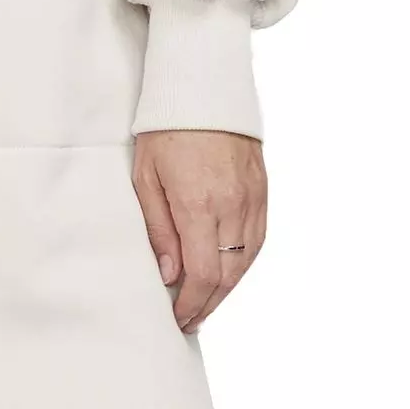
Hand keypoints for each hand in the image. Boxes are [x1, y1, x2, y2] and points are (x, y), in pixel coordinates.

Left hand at [133, 130, 266, 333]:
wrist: (203, 88)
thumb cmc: (165, 130)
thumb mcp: (146, 179)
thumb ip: (159, 229)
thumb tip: (170, 273)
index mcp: (199, 205)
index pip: (201, 274)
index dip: (191, 304)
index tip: (178, 318)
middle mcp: (232, 205)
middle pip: (227, 275)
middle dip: (208, 304)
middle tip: (190, 320)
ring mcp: (252, 198)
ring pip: (246, 261)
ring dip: (227, 289)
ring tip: (207, 303)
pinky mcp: (263, 189)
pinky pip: (258, 238)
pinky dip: (243, 262)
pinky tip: (229, 272)